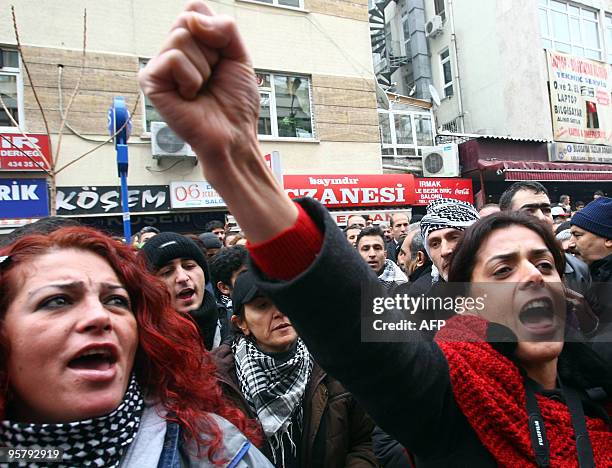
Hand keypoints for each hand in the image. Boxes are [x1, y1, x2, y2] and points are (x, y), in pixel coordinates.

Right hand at [138, 1, 259, 183]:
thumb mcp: (240, 56)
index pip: (195, 8)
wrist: (233, 135)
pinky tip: (190, 97)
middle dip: (211, 50)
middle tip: (212, 77)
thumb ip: (224, 27)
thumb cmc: (236, 103)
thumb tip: (192, 19)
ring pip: (181, 38)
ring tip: (201, 89)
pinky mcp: (150, 81)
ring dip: (203, 67)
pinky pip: (173, 59)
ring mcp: (159, 66)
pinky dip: (191, 78)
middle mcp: (172, 51)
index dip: (216, 31)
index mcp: (191, 43)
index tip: (222, 59)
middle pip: (187, 19)